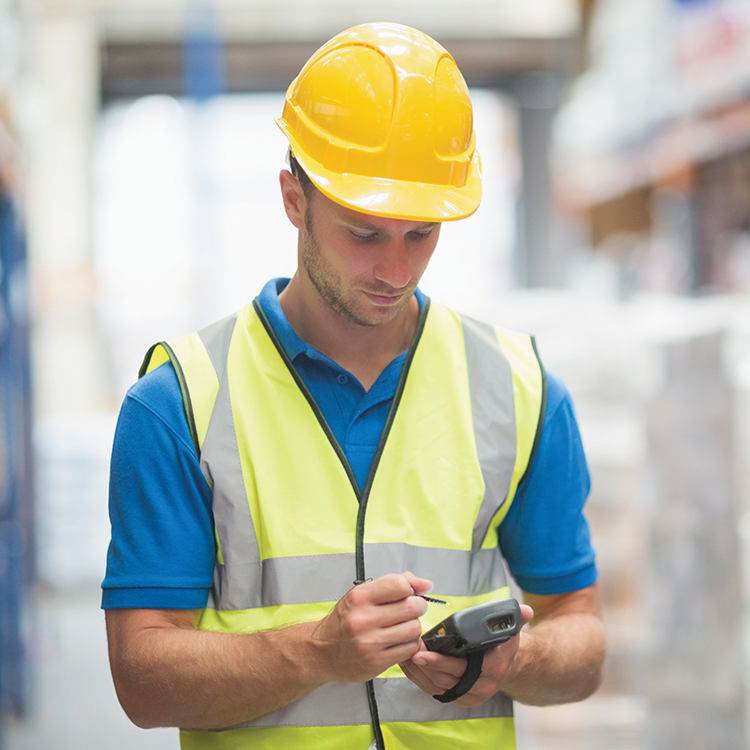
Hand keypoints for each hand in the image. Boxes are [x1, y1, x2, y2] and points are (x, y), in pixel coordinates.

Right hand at [313, 572, 433, 683]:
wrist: (322, 652)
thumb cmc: (346, 620)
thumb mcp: (362, 595)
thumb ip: (393, 584)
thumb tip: (426, 585)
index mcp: (359, 597)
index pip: (399, 584)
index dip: (412, 587)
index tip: (413, 592)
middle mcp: (363, 619)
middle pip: (411, 607)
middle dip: (417, 606)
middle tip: (411, 609)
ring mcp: (370, 643)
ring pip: (414, 629)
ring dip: (413, 627)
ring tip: (402, 626)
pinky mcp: (377, 662)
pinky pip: (410, 649)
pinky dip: (410, 644)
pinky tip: (399, 641)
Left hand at [399, 603, 533, 705]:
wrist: (507, 666)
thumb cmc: (503, 645)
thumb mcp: (511, 630)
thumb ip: (516, 619)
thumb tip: (526, 610)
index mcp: (492, 670)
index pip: (460, 668)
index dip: (439, 661)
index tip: (421, 651)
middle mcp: (480, 687)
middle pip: (444, 679)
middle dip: (423, 665)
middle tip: (407, 650)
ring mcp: (468, 695)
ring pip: (436, 686)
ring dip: (417, 672)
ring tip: (403, 653)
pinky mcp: (457, 697)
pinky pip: (434, 690)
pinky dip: (419, 678)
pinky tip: (408, 665)